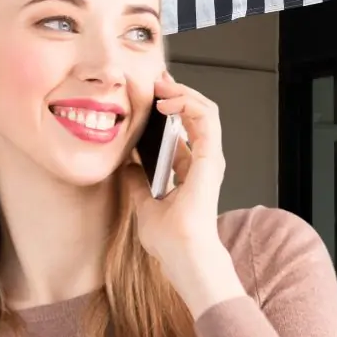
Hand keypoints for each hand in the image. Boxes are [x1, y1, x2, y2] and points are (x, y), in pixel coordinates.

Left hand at [124, 71, 245, 316]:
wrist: (182, 256)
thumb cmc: (170, 240)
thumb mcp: (144, 204)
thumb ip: (137, 184)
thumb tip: (125, 167)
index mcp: (191, 171)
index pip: (185, 129)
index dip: (170, 108)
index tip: (151, 94)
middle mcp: (204, 162)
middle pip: (196, 114)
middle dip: (177, 93)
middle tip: (157, 81)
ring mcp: (210, 159)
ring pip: (205, 110)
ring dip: (183, 93)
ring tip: (162, 86)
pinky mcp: (211, 158)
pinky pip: (206, 119)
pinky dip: (188, 104)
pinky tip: (168, 102)